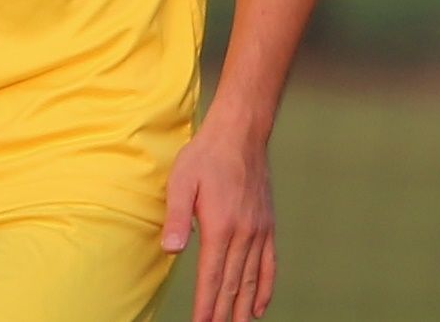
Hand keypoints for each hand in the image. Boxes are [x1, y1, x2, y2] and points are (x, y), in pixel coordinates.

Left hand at [162, 121, 276, 321]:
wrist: (240, 136)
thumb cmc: (204, 157)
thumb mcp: (181, 182)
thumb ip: (177, 218)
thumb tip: (171, 251)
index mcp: (220, 227)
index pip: (211, 277)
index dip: (206, 304)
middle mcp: (243, 234)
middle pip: (233, 284)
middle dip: (224, 312)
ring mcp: (259, 232)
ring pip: (252, 279)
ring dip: (244, 307)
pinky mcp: (267, 226)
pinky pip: (269, 265)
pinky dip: (265, 288)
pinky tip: (260, 306)